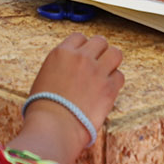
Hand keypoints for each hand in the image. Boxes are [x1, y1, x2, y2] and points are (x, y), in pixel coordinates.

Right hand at [23, 34, 124, 156]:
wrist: (53, 126)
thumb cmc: (43, 107)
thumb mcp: (44, 77)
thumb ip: (60, 67)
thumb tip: (69, 69)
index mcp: (62, 53)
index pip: (79, 37)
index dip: (83, 47)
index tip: (84, 56)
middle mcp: (81, 57)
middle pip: (100, 41)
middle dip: (99, 52)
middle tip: (97, 65)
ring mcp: (97, 71)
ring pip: (115, 53)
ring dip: (112, 62)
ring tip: (106, 73)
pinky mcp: (109, 87)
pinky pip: (120, 76)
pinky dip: (115, 82)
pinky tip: (107, 90)